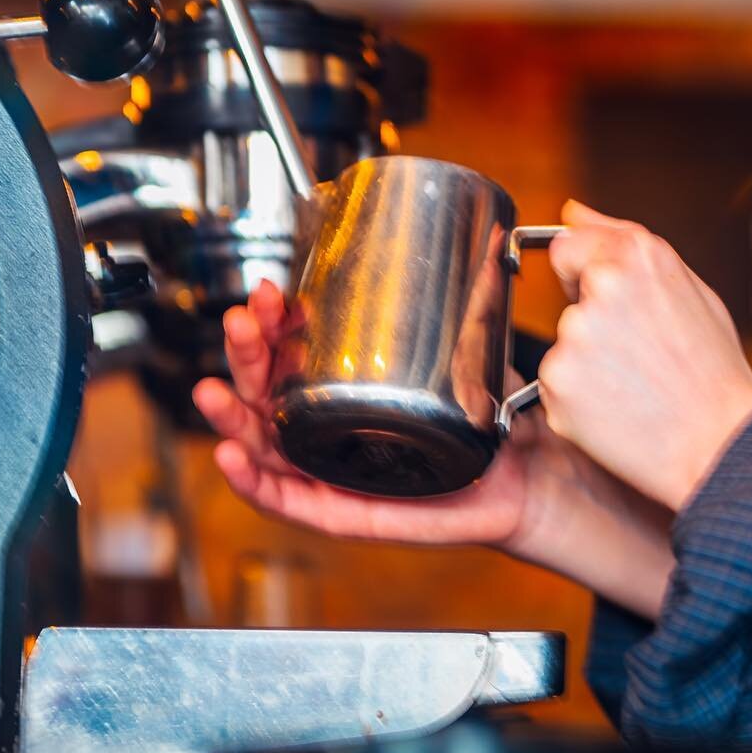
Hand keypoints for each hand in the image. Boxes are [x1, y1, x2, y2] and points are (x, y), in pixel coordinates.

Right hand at [193, 280, 677, 617]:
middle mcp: (336, 430)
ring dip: (231, 419)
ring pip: (267, 449)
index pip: (292, 353)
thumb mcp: (468, 347)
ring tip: (214, 389)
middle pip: (267, 396)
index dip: (272, 324)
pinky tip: (233, 459)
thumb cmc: (495, 414)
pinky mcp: (357, 513)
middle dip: (244, 355)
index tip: (269, 291)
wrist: (537, 472)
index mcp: (351, 388)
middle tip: (243, 321)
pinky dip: (259, 487)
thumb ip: (457, 300)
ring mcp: (341, 472)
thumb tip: (466, 239)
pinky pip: (298, 504)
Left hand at [540, 201, 751, 510]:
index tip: (613, 307)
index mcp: (638, 254)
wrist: (722, 444)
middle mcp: (603, 286)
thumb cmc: (711, 368)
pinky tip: (620, 409)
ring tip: (637, 385)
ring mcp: (576, 335)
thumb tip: (570, 211)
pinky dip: (579, 399)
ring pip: (564, 345)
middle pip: (568, 301)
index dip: (587, 278)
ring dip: (586, 363)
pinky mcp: (556, 384)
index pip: (566, 247)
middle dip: (592, 323)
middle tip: (640, 357)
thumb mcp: (686, 286)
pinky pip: (556, 386)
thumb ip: (620, 238)